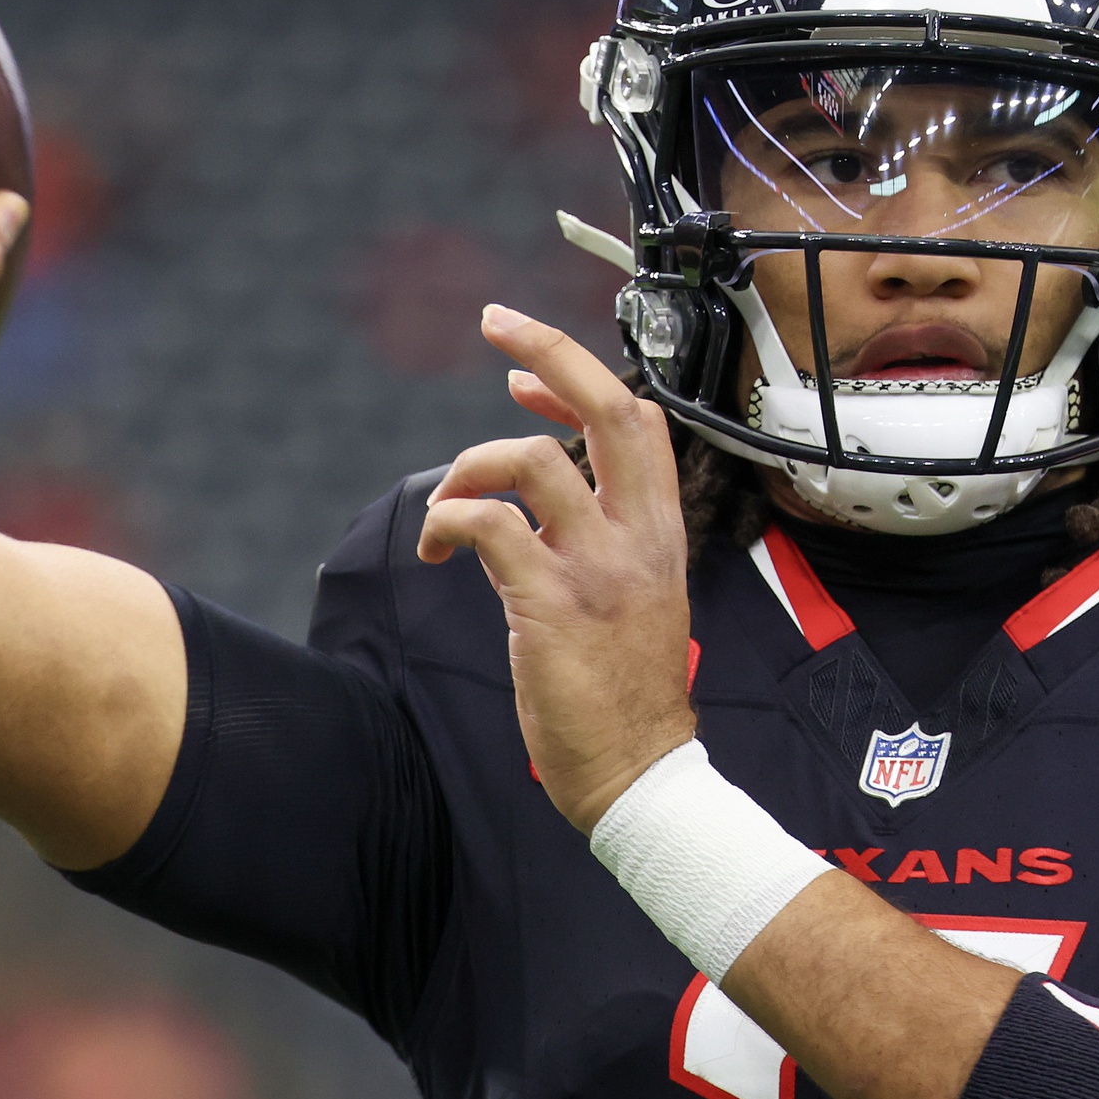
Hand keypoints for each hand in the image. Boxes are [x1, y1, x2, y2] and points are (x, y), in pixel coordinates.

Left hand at [419, 304, 694, 833]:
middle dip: (547, 350)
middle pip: (605, 408)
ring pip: (529, 461)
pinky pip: (488, 528)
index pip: (635, 420)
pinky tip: (438, 549)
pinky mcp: (551, 605)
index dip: (577, 378)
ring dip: (469, 467)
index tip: (523, 375)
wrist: (640, 773)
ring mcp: (596, 568)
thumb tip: (535, 497)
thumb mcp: (636, 595)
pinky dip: (449, 522)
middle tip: (497, 324)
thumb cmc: (628, 692)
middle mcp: (636, 537)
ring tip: (448, 505)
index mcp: (660, 531)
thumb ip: (600, 541)